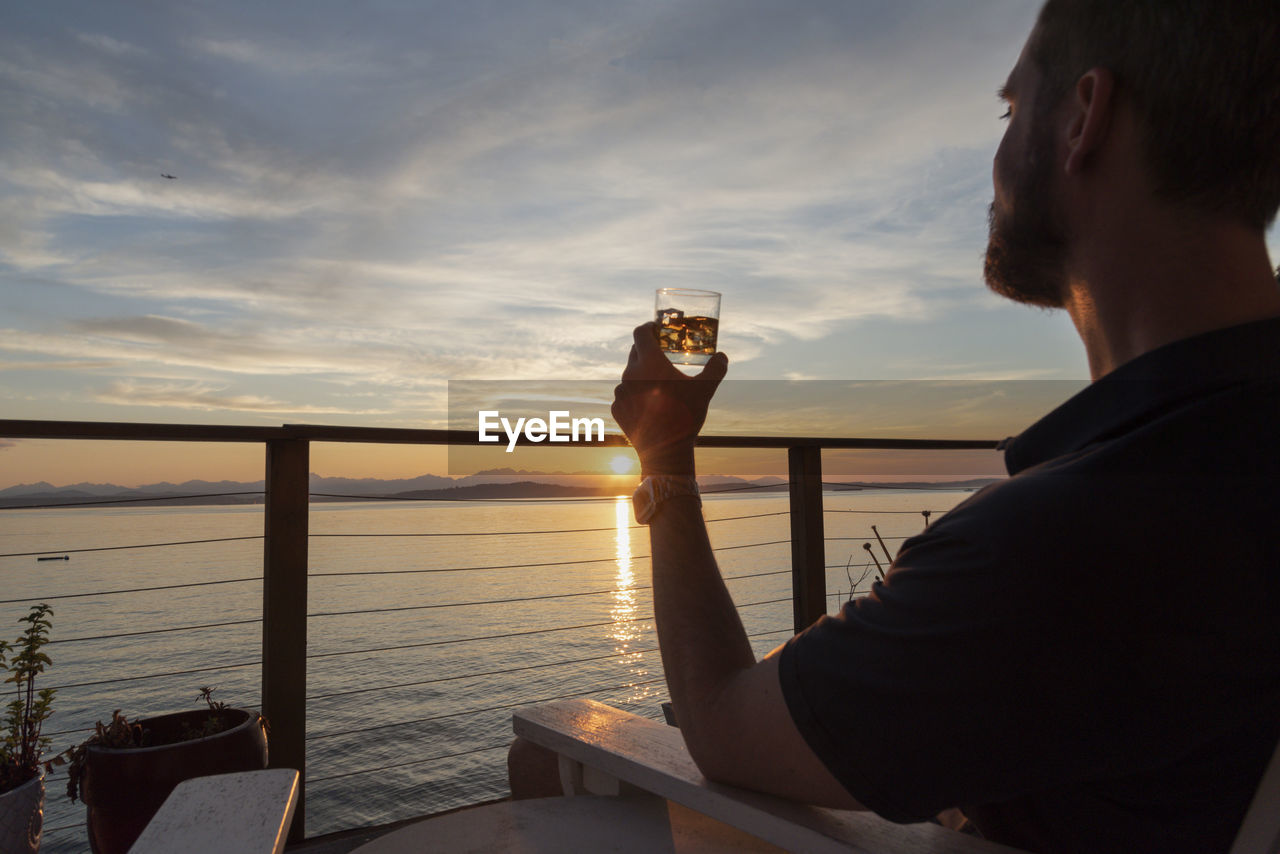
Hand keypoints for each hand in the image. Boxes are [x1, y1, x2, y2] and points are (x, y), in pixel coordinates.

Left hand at [611, 322, 727, 474]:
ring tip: (657, 384)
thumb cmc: (685, 416)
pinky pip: (625, 395)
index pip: (640, 333)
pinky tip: (649, 404)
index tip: (655, 328)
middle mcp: (630, 374)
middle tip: (661, 355)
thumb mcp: (705, 390)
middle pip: (635, 352)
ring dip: (641, 375)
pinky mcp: (616, 409)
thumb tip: (722, 356)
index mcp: (650, 363)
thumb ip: (715, 369)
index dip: (648, 327)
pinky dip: (635, 395)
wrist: (665, 451)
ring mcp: (621, 392)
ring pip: (630, 375)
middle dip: (647, 350)